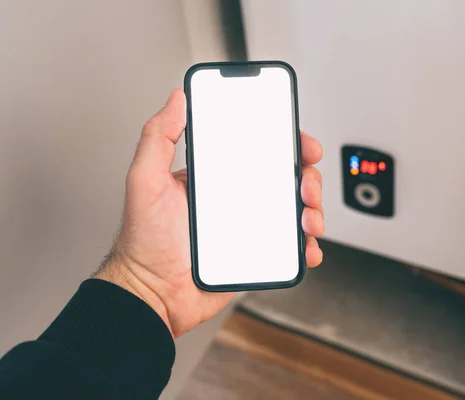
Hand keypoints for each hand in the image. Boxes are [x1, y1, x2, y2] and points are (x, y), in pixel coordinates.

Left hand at [95, 89, 323, 337]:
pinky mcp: (258, 254)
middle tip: (306, 185)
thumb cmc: (144, 243)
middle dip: (307, 177)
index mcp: (216, 176)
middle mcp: (237, 198)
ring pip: (295, 210)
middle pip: (286, 178)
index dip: (286, 142)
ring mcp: (250, 227)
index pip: (258, 149)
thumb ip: (157, 137)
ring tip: (308, 218)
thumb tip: (175, 100)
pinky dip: (307, 246)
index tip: (300, 142)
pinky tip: (306, 247)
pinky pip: (291, 246)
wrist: (153, 296)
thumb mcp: (145, 181)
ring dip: (313, 209)